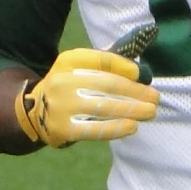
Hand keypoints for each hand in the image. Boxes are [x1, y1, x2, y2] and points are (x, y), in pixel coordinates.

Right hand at [14, 48, 160, 146]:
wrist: (35, 112)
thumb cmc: (69, 88)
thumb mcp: (80, 68)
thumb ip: (106, 64)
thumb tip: (138, 71)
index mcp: (69, 61)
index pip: (101, 60)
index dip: (123, 66)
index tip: (141, 75)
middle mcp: (62, 81)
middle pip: (106, 85)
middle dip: (135, 92)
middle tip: (155, 98)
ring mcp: (61, 106)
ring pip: (103, 107)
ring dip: (131, 110)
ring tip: (150, 112)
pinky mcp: (62, 129)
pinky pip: (94, 130)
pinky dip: (115, 128)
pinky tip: (132, 127)